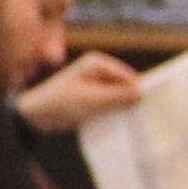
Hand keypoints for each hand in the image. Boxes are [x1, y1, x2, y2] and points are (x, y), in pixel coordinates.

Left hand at [17, 52, 145, 133]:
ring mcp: (95, 85)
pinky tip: (123, 124)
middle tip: (148, 116)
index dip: (140, 90)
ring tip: (138, 122)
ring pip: (118, 96)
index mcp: (98, 63)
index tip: (153, 105)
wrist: (33, 117)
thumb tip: (141, 93)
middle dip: (133, 99)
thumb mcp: (91, 100)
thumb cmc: (60, 104)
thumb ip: (116, 96)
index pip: (129, 76)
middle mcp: (98, 71)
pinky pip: (109, 104)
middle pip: (125, 85)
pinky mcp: (91, 99)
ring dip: (124, 108)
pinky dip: (114, 112)